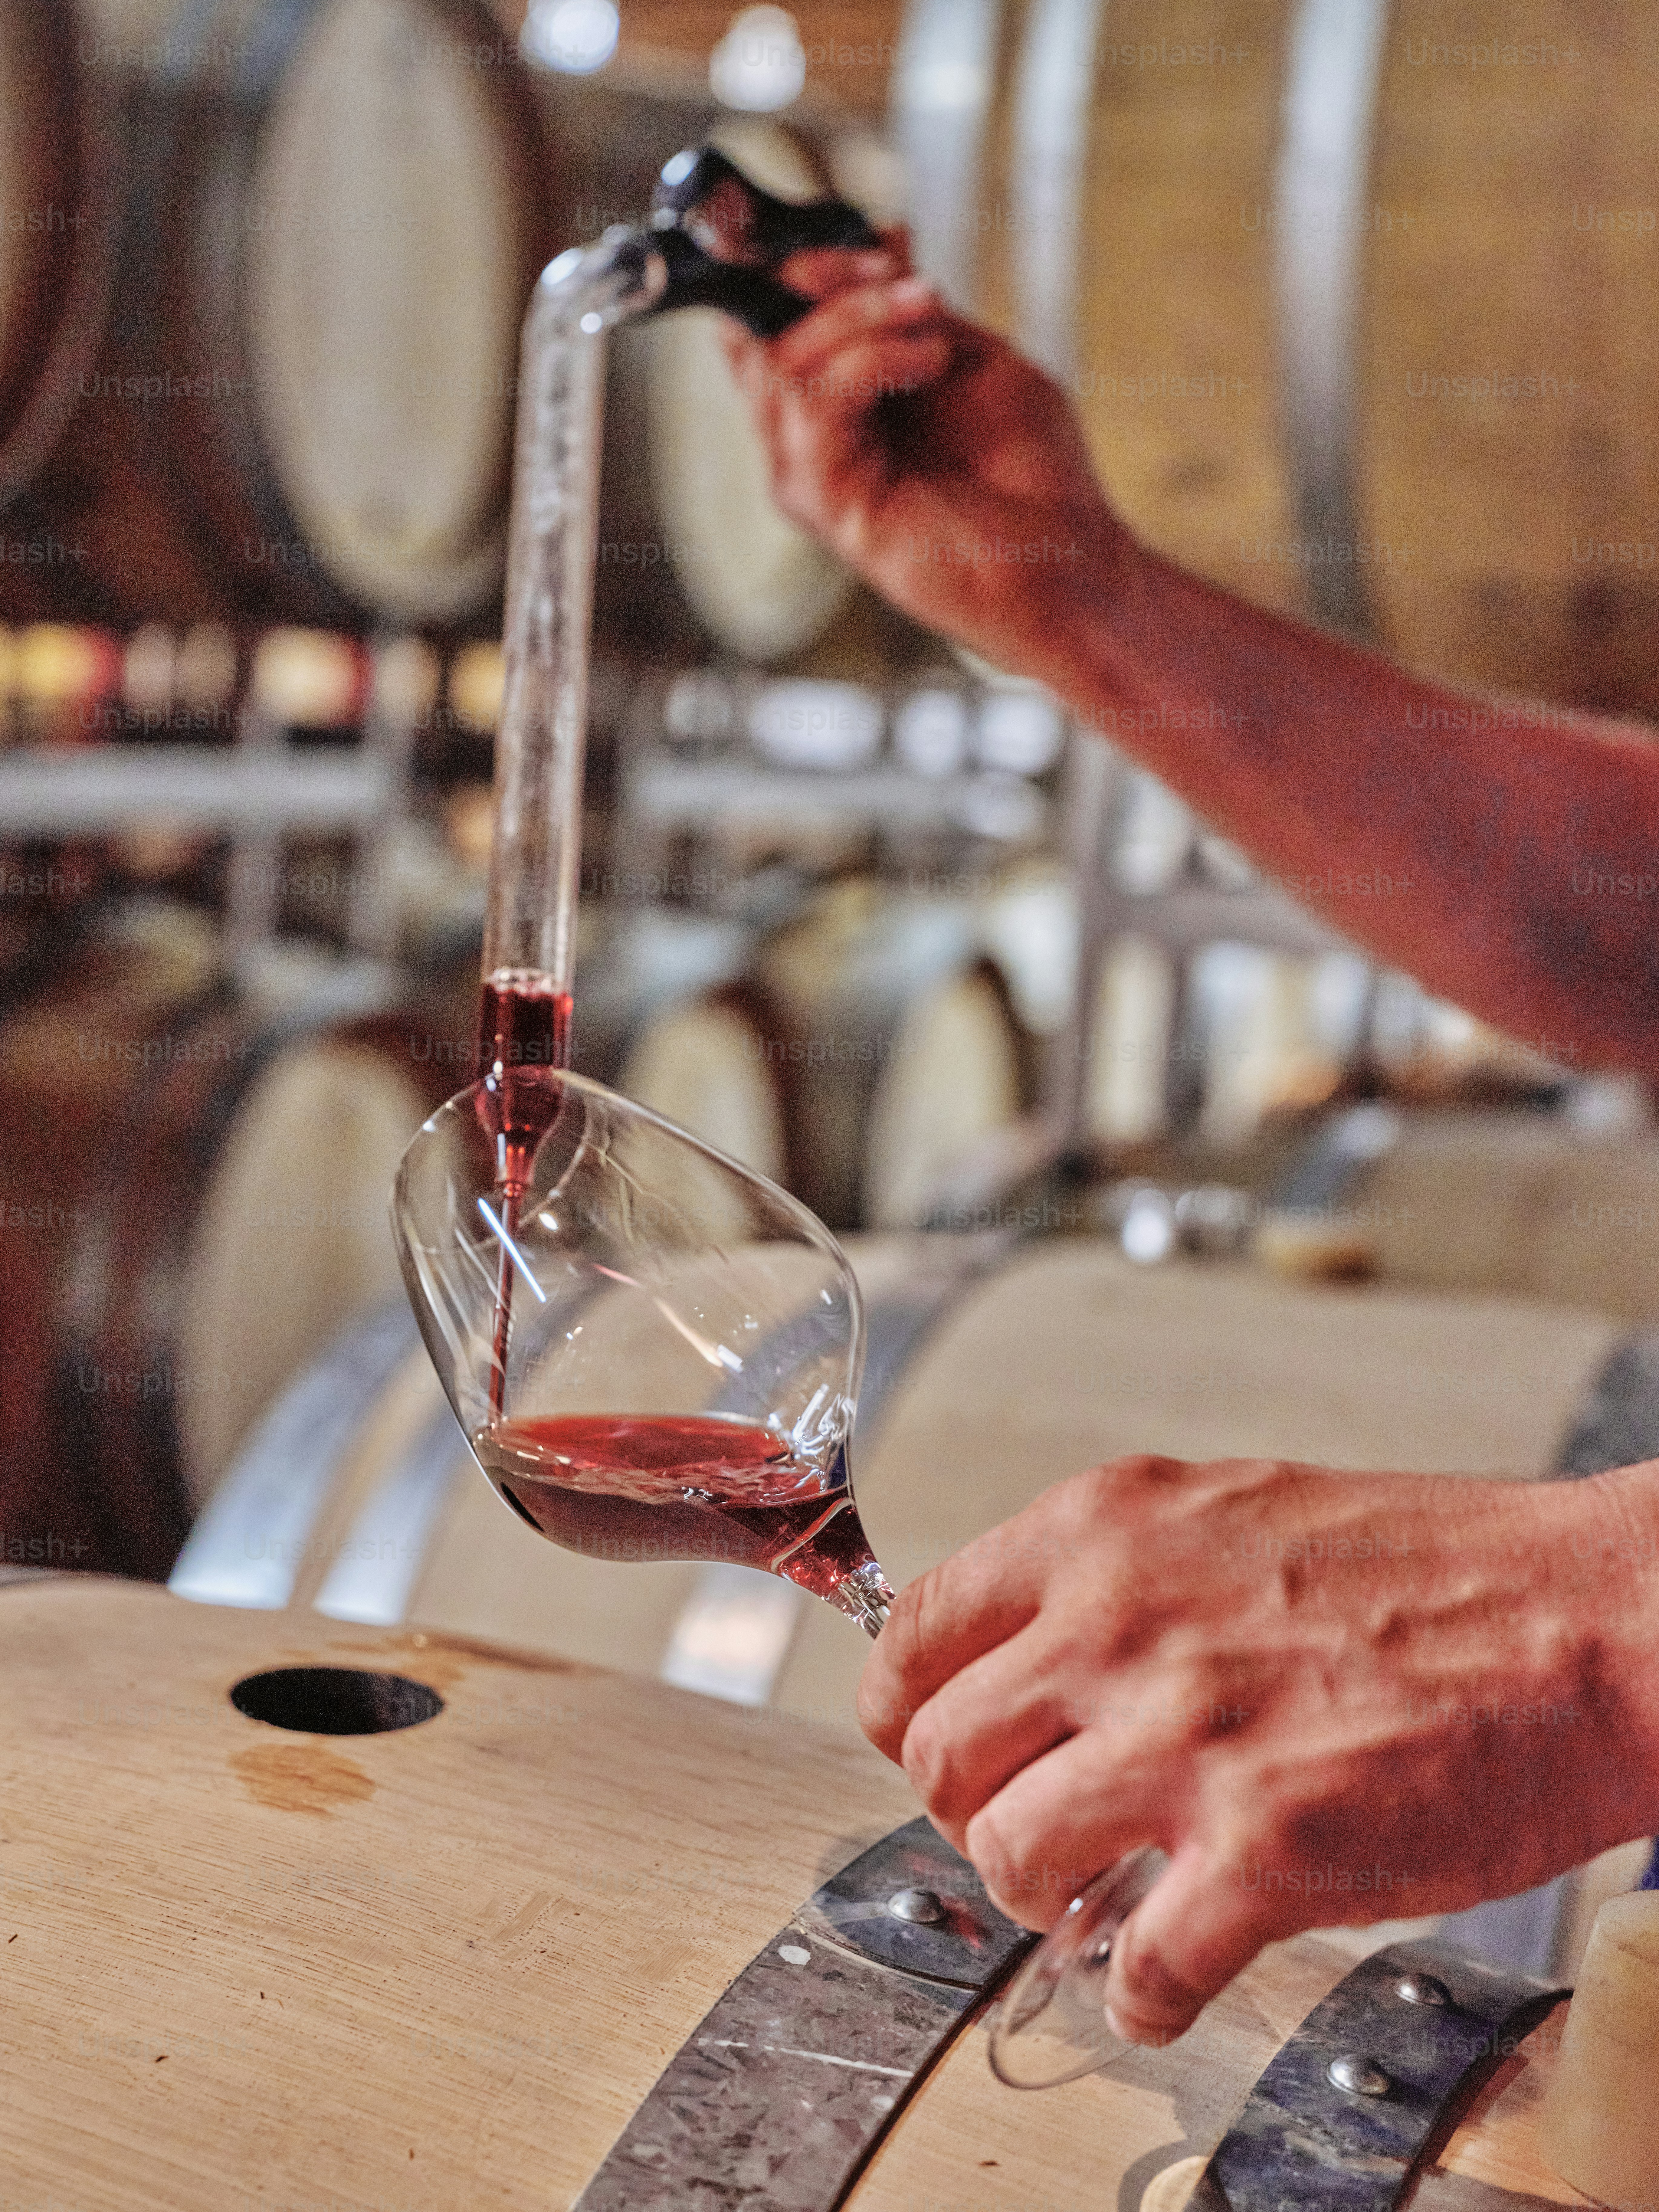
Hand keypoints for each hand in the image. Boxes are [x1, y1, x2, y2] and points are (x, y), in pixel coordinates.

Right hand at [721, 234, 1130, 680]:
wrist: (1070, 557)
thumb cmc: (1030, 471)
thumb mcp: (965, 356)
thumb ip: (908, 306)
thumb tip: (875, 233)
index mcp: (832, 407)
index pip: (764, 322)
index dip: (795, 264)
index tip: (873, 241)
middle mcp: (806, 444)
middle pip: (757, 333)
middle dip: (825, 277)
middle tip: (900, 271)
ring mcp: (811, 478)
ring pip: (780, 363)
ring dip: (858, 315)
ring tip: (930, 321)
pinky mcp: (829, 507)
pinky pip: (814, 405)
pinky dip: (872, 360)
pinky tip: (930, 362)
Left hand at [858, 1453, 1658, 2045]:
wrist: (1576, 1622)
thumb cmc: (1422, 1569)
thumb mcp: (1219, 1517)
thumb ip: (1103, 1582)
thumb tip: (1014, 1664)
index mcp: (1102, 1534)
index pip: (913, 1636)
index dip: (912, 1714)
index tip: (938, 1749)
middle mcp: (1120, 1626)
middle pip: (939, 1756)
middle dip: (972, 1813)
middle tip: (1026, 1831)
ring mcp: (1187, 1741)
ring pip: (1010, 1858)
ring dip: (1045, 1901)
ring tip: (1099, 1899)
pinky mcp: (1264, 1851)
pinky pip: (1135, 1964)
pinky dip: (1141, 1988)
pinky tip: (1171, 1972)